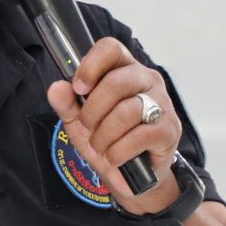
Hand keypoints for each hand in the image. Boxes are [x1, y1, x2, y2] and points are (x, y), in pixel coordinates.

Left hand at [45, 36, 184, 214]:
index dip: (91, 65)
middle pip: (116, 82)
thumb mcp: (80, 123)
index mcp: (124, 69)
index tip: (79, 88)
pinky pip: (139, 136)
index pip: (111, 48)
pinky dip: (119, 151)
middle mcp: (147, 79)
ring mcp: (162, 103)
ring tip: (100, 146)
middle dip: (93, 111)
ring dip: (105, 135)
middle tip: (87, 128)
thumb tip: (56, 88)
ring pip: (127, 111)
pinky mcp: (169, 129)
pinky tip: (114, 157)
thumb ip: (67, 104)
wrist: (133, 176)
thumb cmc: (108, 140)